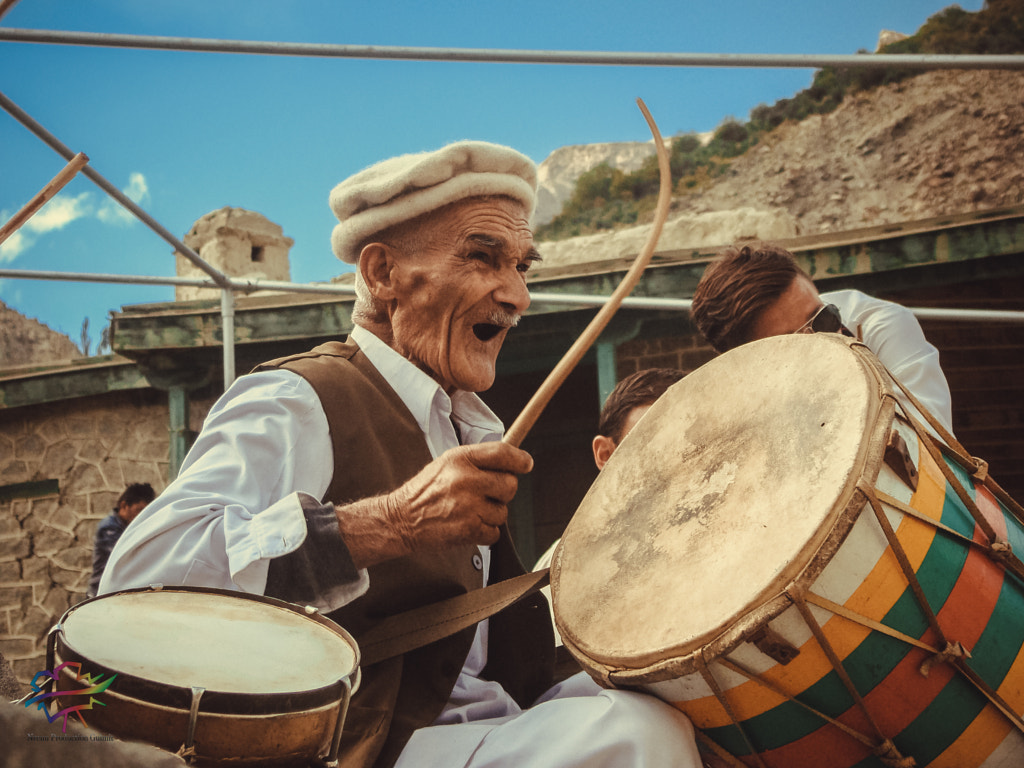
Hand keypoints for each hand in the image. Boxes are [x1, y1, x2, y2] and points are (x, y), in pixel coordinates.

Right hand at [336, 442, 532, 567]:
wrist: (401, 519)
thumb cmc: (426, 491)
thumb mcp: (447, 462)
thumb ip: (478, 460)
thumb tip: (514, 461)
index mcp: (460, 459)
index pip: (502, 453)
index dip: (520, 459)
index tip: (526, 463)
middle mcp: (465, 480)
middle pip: (510, 485)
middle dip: (503, 491)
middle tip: (487, 494)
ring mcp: (468, 507)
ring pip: (503, 512)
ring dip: (492, 514)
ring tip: (470, 511)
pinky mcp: (468, 530)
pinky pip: (495, 532)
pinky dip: (485, 532)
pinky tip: (469, 524)